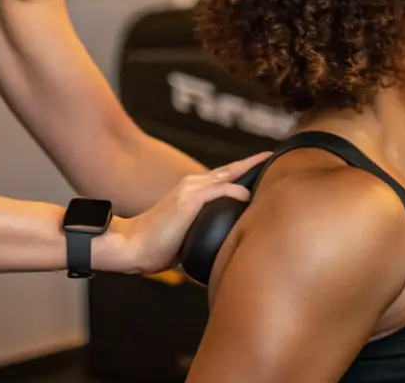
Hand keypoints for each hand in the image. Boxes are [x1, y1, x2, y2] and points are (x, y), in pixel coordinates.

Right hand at [95, 151, 271, 275]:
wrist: (132, 246)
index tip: (262, 168)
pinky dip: (234, 192)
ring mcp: (190, 191)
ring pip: (226, 175)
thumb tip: (222, 248)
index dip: (242, 173)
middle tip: (273, 155)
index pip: (223, 179)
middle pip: (229, 171)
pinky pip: (218, 191)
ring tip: (269, 163)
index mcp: (192, 193)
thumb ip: (202, 233)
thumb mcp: (186, 236)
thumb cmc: (155, 246)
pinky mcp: (188, 200)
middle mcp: (192, 186)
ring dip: (248, 170)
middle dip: (252, 164)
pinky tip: (248, 196)